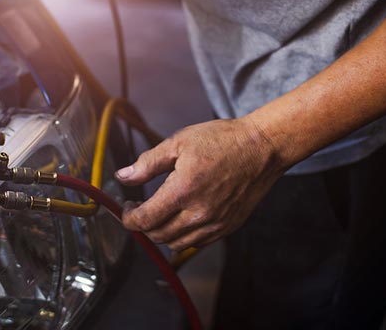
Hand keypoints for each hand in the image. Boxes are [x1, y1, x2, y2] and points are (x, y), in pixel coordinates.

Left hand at [116, 117, 285, 250]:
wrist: (262, 147)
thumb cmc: (222, 140)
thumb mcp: (178, 143)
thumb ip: (147, 163)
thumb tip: (123, 176)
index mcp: (183, 191)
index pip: (144, 220)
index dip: (128, 218)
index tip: (126, 209)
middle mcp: (199, 213)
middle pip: (157, 235)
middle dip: (142, 225)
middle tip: (140, 208)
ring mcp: (215, 223)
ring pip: (176, 244)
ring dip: (161, 233)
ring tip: (159, 214)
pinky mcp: (228, 227)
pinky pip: (197, 243)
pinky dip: (183, 237)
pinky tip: (181, 218)